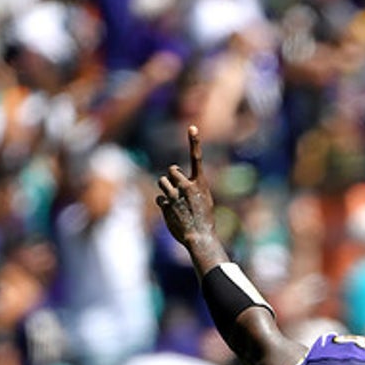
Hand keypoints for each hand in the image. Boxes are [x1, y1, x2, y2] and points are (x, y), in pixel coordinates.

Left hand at [156, 126, 215, 247]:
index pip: (196, 158)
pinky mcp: (165, 205)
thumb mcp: (204, 200)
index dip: (195, 142)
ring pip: (162, 182)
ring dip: (166, 190)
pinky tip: (172, 213)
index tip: (192, 127)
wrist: (199, 237)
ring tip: (175, 202)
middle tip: (177, 189)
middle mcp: (186, 186)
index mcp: (200, 183)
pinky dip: (164, 204)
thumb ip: (193, 188)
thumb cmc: (205, 220)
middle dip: (172, 177)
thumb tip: (178, 182)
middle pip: (171, 171)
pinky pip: (159, 198)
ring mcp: (175, 195)